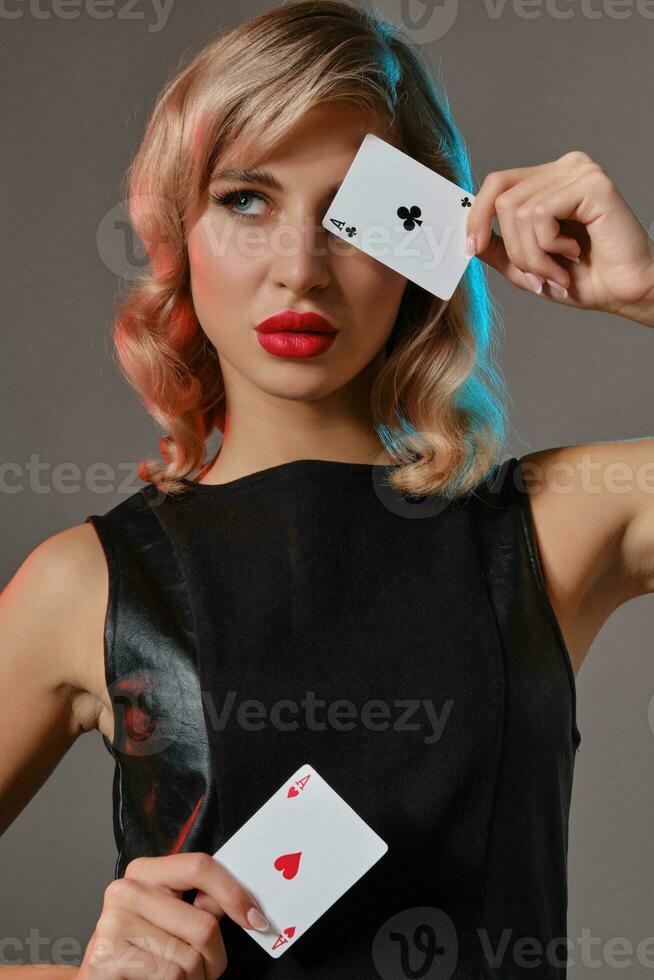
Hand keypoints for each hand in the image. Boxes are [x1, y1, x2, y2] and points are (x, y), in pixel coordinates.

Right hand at [77, 852, 268, 978]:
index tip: (256, 920)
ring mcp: (113, 922)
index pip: (200, 867)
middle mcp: (126, 889)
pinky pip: (170, 975)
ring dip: (195, 979)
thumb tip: (246, 905)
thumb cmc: (144, 953)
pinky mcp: (107, 956)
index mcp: (145, 871)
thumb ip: (201, 905)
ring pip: (189, 958)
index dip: (234, 894)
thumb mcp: (172, 919)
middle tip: (206, 971)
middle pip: (203, 924)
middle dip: (214, 958)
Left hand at [466, 151, 653, 324]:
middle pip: (503, 199)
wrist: (626, 293)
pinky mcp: (592, 184)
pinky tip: (574, 253)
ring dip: (533, 254)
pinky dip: (549, 246)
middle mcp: (564, 168)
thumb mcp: (528, 266)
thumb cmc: (584, 279)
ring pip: (519, 211)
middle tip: (538, 274)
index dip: (477, 216)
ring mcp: (579, 171)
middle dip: (514, 248)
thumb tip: (469, 236)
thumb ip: (499, 249)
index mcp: (549, 181)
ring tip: (558, 269)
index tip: (471, 247)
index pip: (498, 183)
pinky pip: (541, 213)